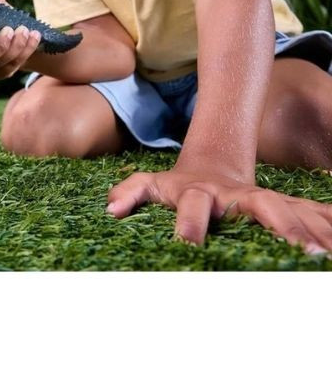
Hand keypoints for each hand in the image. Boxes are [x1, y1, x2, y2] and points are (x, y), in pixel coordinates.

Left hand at [107, 164, 331, 255]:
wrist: (212, 167)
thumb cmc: (178, 186)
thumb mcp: (150, 183)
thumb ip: (129, 192)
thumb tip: (110, 210)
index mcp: (198, 192)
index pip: (194, 205)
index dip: (189, 223)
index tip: (188, 244)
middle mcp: (236, 195)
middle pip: (261, 204)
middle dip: (281, 225)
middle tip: (303, 251)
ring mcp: (263, 198)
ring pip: (295, 209)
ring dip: (314, 228)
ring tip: (328, 254)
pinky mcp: (285, 206)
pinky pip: (315, 212)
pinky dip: (328, 224)